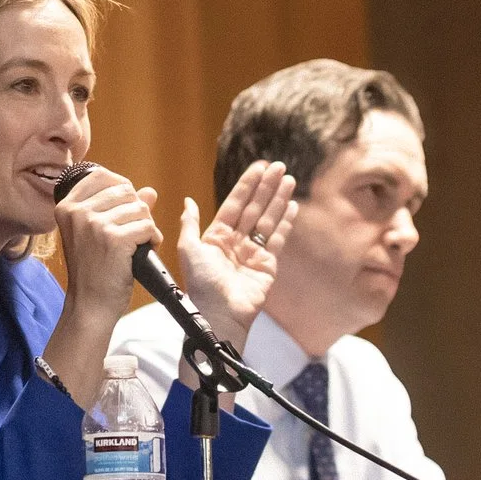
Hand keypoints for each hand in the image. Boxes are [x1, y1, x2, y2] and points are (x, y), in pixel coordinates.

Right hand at [43, 167, 159, 395]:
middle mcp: (77, 212)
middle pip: (125, 190)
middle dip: (137, 210)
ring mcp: (94, 224)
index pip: (102, 176)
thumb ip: (119, 208)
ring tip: (139, 244)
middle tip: (135, 232)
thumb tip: (149, 191)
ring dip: (147, 226)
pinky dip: (153, 238)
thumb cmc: (93, 271)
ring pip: (140, 208)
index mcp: (67, 206)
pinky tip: (145, 251)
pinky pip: (147, 226)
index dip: (122, 187)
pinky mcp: (113, 239)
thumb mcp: (97, 235)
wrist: (89, 305)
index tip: (126, 207)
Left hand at [168, 160, 297, 350]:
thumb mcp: (189, 249)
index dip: (246, 185)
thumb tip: (188, 201)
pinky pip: (278, 238)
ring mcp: (253, 252)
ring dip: (278, 199)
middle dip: (266, 187)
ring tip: (288, 179)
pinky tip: (292, 205)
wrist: (219, 313)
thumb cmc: (201, 284)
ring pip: (268, 219)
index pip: (234, 204)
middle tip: (278, 166)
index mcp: (216, 236)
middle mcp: (236, 242)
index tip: (258, 168)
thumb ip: (190, 224)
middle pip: (254, 207)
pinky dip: (286, 221)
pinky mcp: (267, 264)